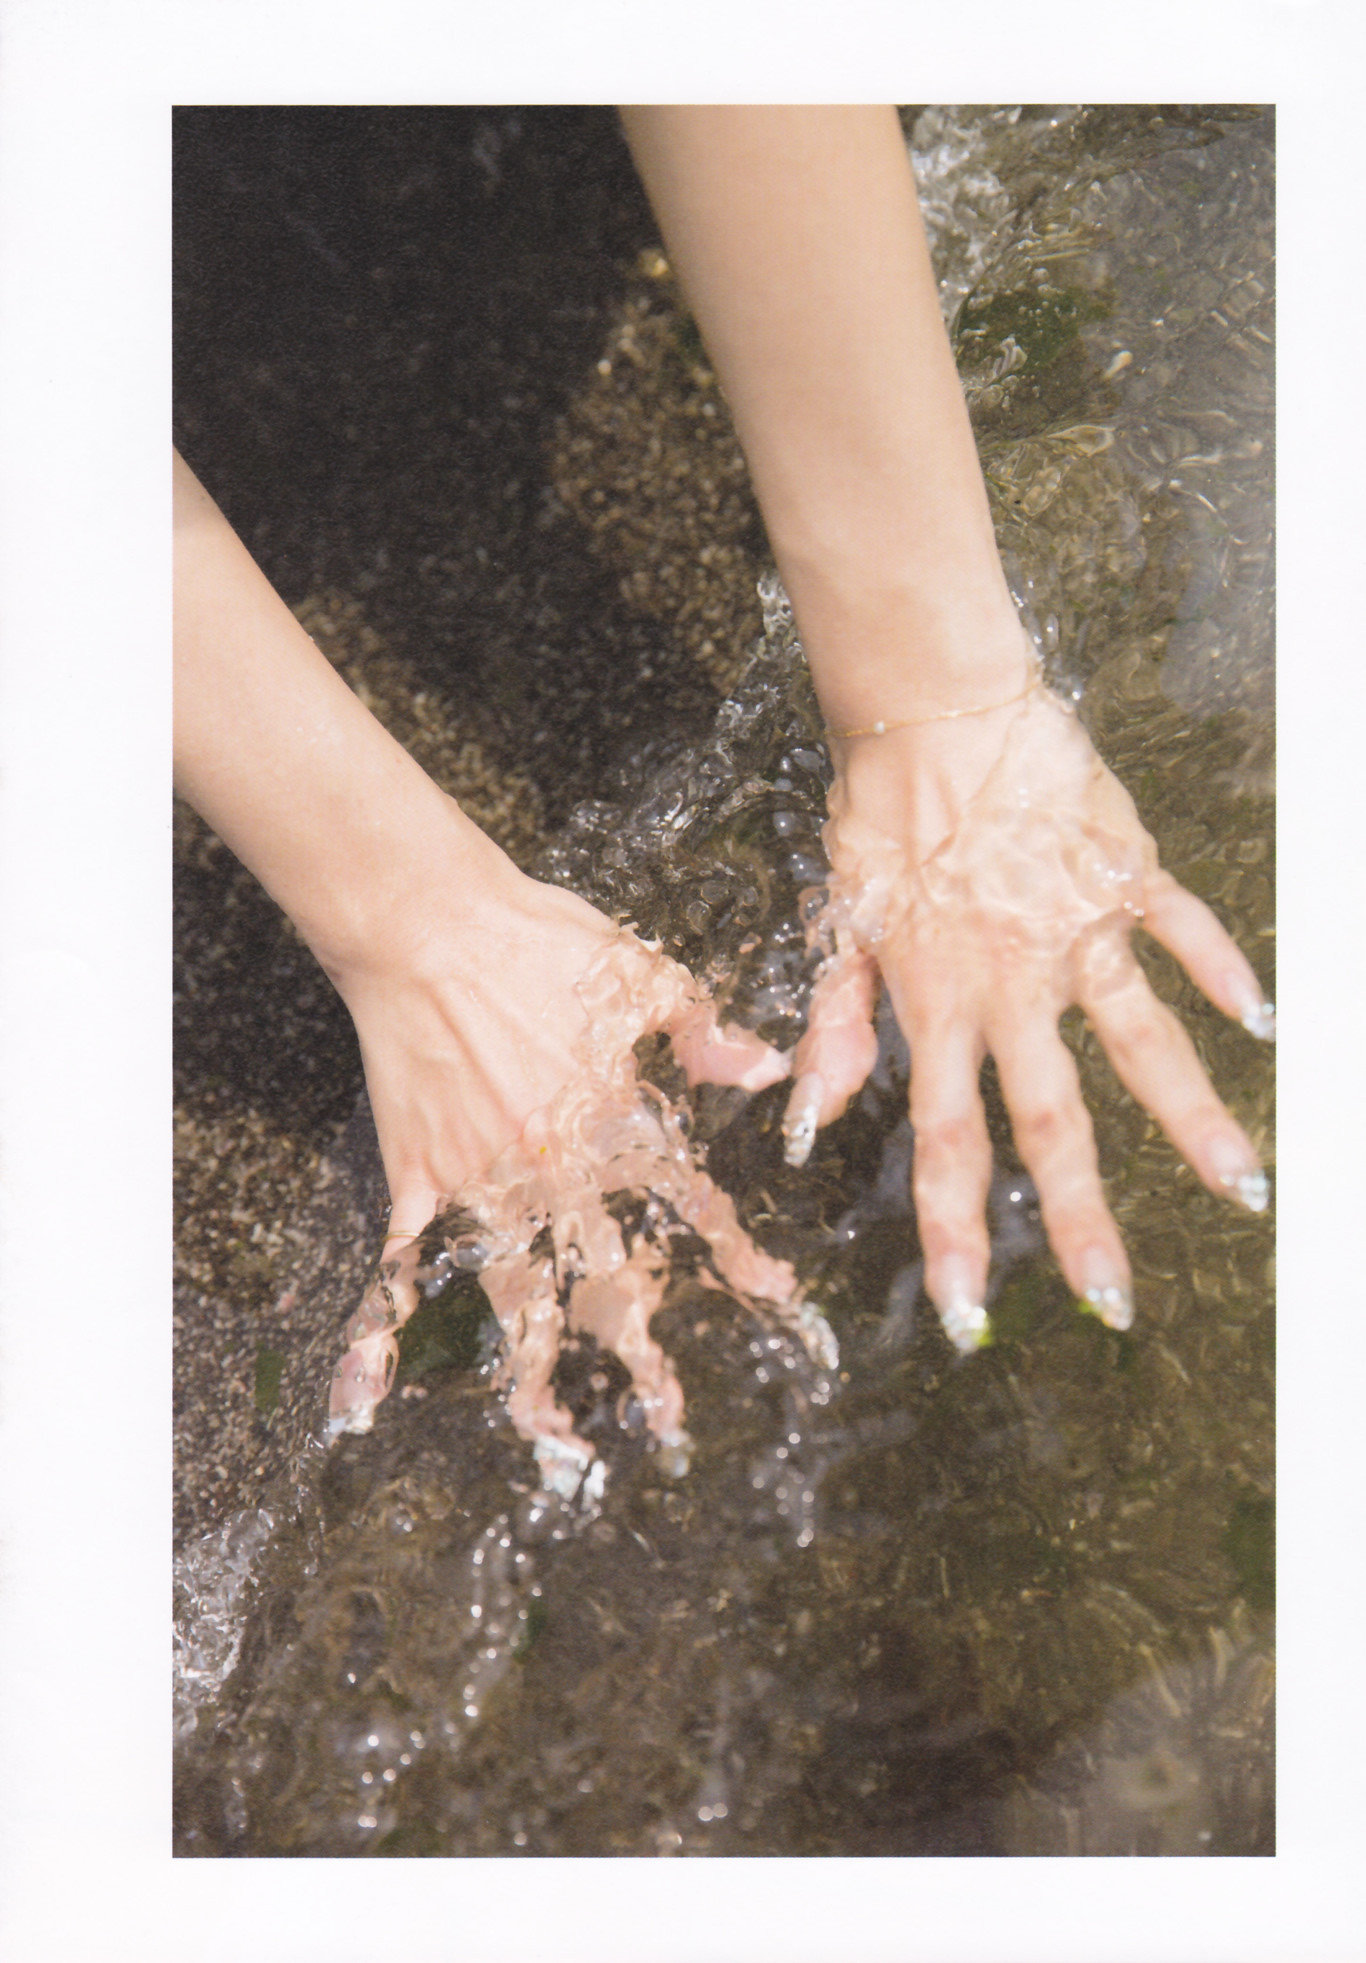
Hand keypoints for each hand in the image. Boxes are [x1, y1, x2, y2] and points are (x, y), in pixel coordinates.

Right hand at [325, 852, 832, 1492]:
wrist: (430, 922)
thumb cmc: (539, 940)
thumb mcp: (645, 974)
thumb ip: (706, 1034)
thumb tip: (770, 1067)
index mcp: (617, 1124)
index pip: (693, 1208)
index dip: (740, 1257)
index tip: (781, 1299)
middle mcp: (556, 1170)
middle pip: (609, 1278)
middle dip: (644, 1352)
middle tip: (669, 1417)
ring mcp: (482, 1180)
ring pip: (515, 1297)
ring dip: (537, 1372)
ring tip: (557, 1438)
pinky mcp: (419, 1175)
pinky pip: (399, 1268)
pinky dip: (376, 1335)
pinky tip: (363, 1399)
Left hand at [782, 679, 1272, 1349]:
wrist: (927, 706)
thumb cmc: (875, 812)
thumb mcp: (835, 920)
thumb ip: (834, 1022)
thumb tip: (806, 1119)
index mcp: (936, 1003)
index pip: (944, 1142)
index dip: (952, 1234)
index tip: (968, 1317)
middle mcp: (1012, 985)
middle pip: (1050, 1122)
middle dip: (1081, 1221)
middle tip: (1118, 1303)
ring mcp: (1076, 932)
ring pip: (1142, 1044)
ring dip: (1193, 1120)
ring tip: (1243, 1189)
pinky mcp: (1122, 875)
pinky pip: (1181, 930)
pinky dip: (1221, 971)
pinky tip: (1263, 1020)